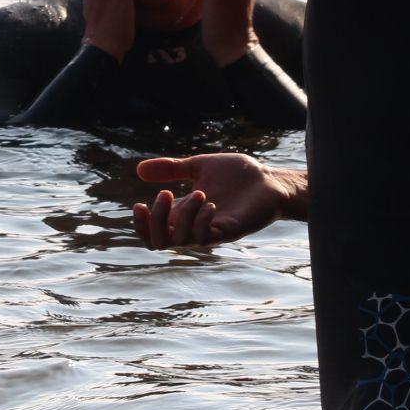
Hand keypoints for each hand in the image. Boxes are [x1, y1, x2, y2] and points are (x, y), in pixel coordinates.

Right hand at [132, 153, 302, 248]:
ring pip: (181, 240)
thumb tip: (139, 170)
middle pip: (159, 242)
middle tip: (166, 193)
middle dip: (156, 219)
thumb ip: (171, 169)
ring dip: (184, 214)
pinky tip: (210, 203)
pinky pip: (205, 238)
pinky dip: (201, 220)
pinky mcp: (228, 233)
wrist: (270, 180)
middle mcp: (192, 227)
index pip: (152, 234)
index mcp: (182, 214)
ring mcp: (209, 232)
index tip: (139, 204)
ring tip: (200, 192)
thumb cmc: (237, 175)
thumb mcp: (198, 167)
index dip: (141, 225)